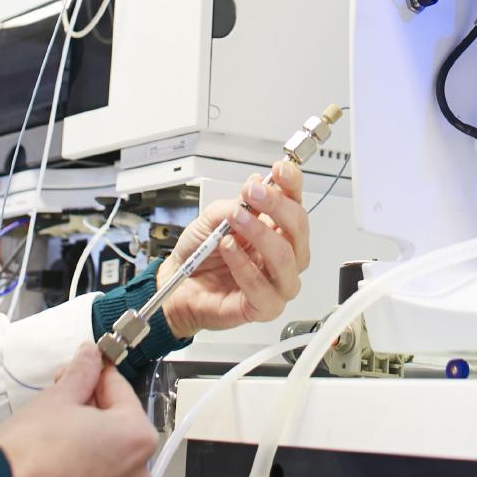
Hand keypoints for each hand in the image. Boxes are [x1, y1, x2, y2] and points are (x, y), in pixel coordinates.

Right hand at [0, 343, 157, 476]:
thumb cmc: (29, 455)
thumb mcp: (58, 398)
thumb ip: (82, 373)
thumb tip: (89, 358)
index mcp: (136, 438)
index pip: (122, 391)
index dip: (98, 375)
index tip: (86, 368)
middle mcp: (135, 476)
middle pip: (118, 428)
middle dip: (92, 409)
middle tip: (64, 398)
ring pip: (107, 461)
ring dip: (87, 443)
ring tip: (55, 433)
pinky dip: (79, 475)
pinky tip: (55, 465)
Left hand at [158, 161, 311, 338]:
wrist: (178, 285)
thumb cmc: (200, 253)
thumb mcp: (214, 217)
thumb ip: (236, 203)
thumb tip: (256, 184)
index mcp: (277, 229)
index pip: (296, 203)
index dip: (292, 184)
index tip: (280, 169)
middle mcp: (284, 254)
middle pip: (299, 229)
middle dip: (277, 206)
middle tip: (252, 193)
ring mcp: (278, 282)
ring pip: (286, 258)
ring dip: (261, 234)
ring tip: (236, 220)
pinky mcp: (265, 307)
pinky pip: (263, 288)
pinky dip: (244, 266)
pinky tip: (228, 249)